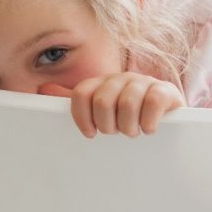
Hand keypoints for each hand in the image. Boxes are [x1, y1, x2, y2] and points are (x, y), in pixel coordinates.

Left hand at [38, 72, 184, 138]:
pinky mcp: (165, 90)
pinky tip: (149, 128)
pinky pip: (153, 102)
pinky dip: (149, 122)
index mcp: (101, 83)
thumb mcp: (102, 110)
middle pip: (103, 101)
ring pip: (127, 103)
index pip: (82, 93)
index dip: (82, 116)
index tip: (90, 133)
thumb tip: (43, 89)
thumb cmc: (129, 116)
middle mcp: (120, 78)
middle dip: (108, 125)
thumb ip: (77, 102)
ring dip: (129, 126)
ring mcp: (143, 82)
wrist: (168, 117)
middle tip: (117, 132)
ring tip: (133, 132)